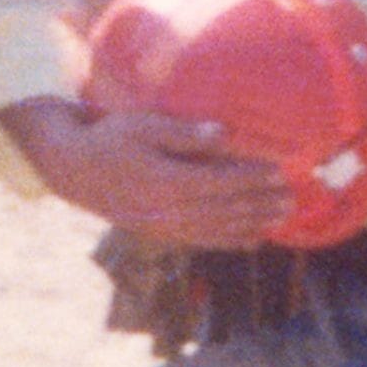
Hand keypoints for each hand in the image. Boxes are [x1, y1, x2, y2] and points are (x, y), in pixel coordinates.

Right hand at [2, 98, 291, 250]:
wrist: (72, 169)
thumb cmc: (108, 138)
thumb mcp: (142, 125)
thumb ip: (184, 133)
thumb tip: (224, 133)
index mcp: (166, 180)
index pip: (221, 181)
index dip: (254, 178)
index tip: (282, 171)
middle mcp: (168, 209)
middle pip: (226, 208)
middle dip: (262, 203)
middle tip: (295, 197)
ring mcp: (163, 226)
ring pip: (218, 229)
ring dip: (253, 223)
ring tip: (283, 217)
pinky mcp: (159, 233)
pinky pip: (202, 241)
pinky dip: (230, 241)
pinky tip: (253, 240)